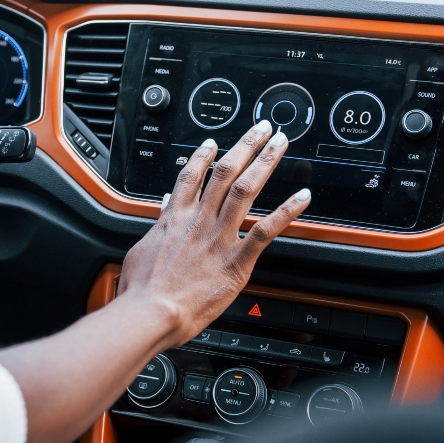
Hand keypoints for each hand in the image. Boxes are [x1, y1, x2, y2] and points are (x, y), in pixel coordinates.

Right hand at [116, 119, 311, 346]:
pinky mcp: (236, 261)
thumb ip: (158, 225)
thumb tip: (164, 207)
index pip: (191, 176)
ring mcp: (218, 238)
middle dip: (246, 146)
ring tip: (280, 145)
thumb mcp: (141, 250)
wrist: (150, 312)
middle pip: (225, 172)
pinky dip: (286, 211)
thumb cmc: (141, 291)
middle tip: (262, 130)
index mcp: (174, 219)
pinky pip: (266, 230)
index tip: (214, 143)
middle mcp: (198, 221)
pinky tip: (302, 197)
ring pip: (245, 189)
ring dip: (265, 163)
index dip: (204, 155)